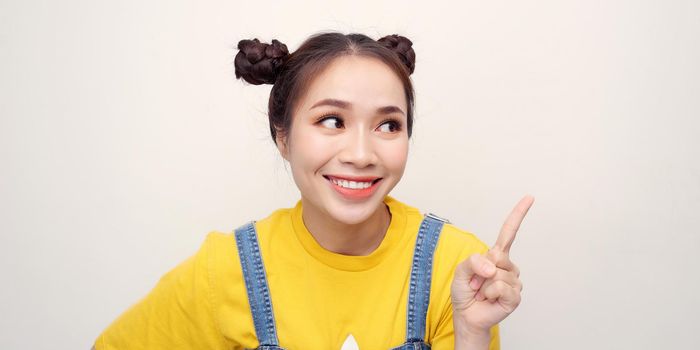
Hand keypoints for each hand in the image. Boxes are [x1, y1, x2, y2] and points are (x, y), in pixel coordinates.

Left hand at [450, 195, 533, 332]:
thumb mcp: (460, 271)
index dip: (518, 215)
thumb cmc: (465, 292)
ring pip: (497, 274)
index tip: (530, 198)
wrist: (467, 315)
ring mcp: (514, 281)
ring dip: (483, 285)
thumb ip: (472, 262)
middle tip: (476, 283)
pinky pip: (501, 287)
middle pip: (496, 256)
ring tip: (482, 292)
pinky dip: (490, 293)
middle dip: (480, 270)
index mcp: (496, 256)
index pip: (509, 232)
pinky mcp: (515, 296)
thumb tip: (492, 267)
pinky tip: (489, 299)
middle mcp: (508, 266)